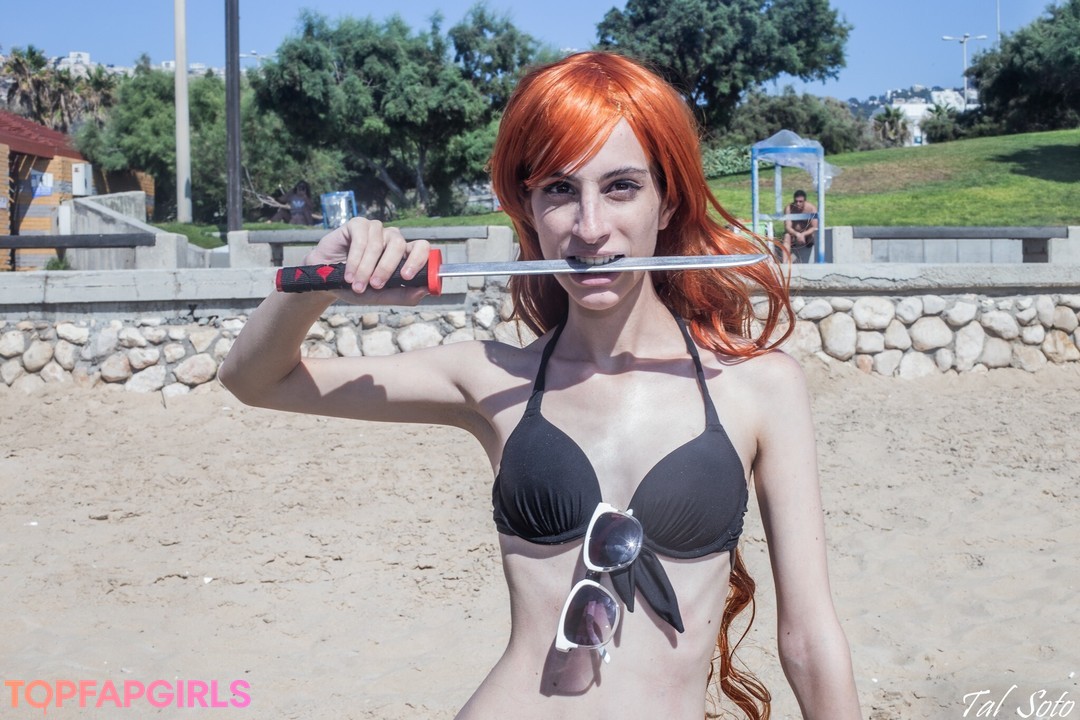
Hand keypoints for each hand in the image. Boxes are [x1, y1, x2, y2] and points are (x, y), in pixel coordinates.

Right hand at [304, 218, 430, 304]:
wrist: (328, 282)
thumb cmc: (358, 287)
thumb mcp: (381, 296)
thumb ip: (403, 295)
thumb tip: (425, 290)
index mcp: (403, 254)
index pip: (421, 247)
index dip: (418, 259)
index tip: (406, 277)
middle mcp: (391, 238)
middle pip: (399, 244)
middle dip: (386, 268)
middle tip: (375, 285)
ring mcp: (375, 230)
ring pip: (377, 244)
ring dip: (366, 268)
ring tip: (356, 285)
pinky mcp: (357, 225)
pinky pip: (361, 239)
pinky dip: (355, 259)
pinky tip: (348, 274)